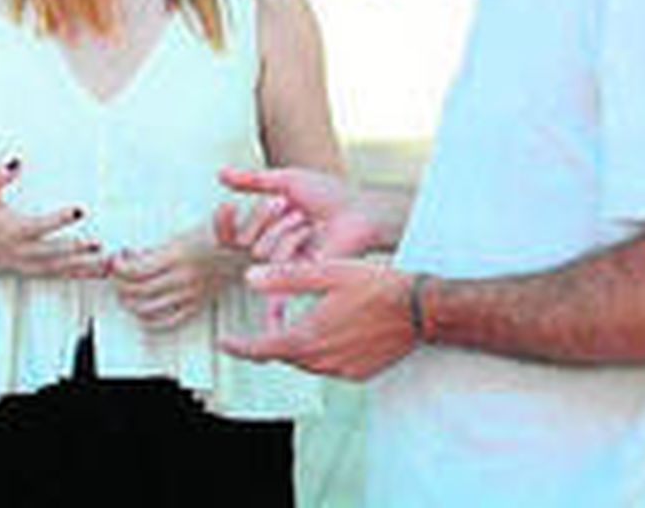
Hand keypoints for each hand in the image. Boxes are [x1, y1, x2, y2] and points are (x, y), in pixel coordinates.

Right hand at [0, 159, 110, 279]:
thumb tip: (15, 161)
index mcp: (14, 231)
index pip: (39, 227)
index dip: (58, 219)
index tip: (79, 210)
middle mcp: (23, 252)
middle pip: (52, 253)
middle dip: (74, 250)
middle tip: (97, 243)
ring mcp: (29, 265)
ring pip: (59, 269)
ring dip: (83, 267)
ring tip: (106, 261)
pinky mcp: (35, 271)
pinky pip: (60, 275)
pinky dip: (81, 274)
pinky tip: (101, 271)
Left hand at [110, 227, 247, 332]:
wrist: (245, 249)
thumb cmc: (220, 236)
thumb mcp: (185, 231)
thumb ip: (159, 247)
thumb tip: (134, 254)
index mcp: (178, 255)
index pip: (136, 270)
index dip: (119, 267)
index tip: (117, 260)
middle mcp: (182, 278)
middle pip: (136, 290)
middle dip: (119, 282)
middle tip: (117, 273)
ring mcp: (189, 294)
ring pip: (147, 309)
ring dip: (129, 301)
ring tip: (127, 289)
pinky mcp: (196, 304)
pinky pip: (167, 321)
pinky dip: (149, 319)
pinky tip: (144, 309)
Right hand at [215, 166, 381, 262]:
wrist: (358, 210)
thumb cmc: (328, 195)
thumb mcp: (286, 181)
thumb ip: (252, 180)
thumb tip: (220, 173)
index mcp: (266, 227)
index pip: (229, 232)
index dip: (222, 222)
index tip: (227, 206)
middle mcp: (272, 247)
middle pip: (246, 239)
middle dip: (265, 216)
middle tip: (292, 208)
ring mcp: (286, 263)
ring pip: (263, 251)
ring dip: (286, 229)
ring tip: (309, 223)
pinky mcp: (300, 275)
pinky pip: (279, 266)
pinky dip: (286, 260)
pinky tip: (299, 253)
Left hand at [219, 259, 419, 380]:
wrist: (421, 308)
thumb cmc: (376, 285)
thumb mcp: (328, 271)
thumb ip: (285, 277)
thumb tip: (250, 277)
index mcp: (309, 336)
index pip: (263, 349)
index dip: (239, 347)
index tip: (223, 342)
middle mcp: (323, 360)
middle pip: (284, 355)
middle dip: (270, 342)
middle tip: (262, 326)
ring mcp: (342, 370)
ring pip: (306, 361)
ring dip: (297, 345)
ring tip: (295, 325)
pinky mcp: (359, 373)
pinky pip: (329, 366)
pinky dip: (321, 352)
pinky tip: (329, 332)